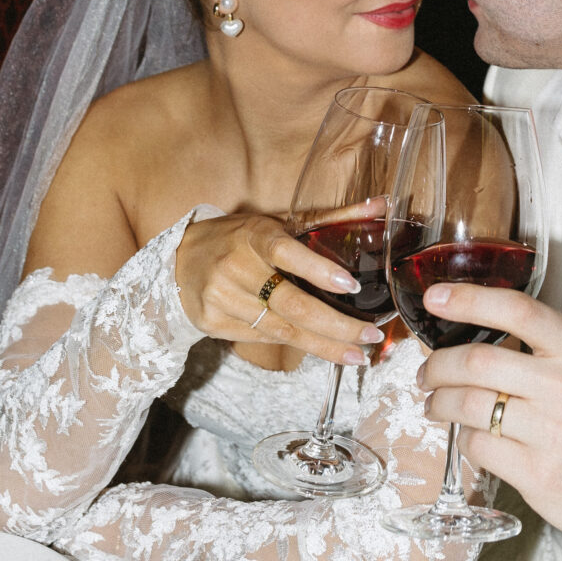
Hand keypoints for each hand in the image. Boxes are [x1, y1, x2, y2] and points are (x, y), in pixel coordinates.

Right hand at [174, 206, 385, 364]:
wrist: (180, 259)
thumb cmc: (241, 238)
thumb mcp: (277, 222)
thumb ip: (329, 218)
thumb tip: (381, 206)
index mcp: (254, 235)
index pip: (286, 252)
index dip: (318, 270)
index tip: (351, 286)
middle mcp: (235, 267)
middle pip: (290, 304)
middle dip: (336, 326)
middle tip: (370, 337)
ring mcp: (221, 298)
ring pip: (281, 330)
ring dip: (323, 346)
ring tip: (357, 354)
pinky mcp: (212, 323)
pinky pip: (263, 339)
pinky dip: (295, 345)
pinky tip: (322, 349)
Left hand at [416, 287, 561, 560]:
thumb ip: (546, 350)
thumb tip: (478, 332)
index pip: (517, 309)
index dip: (468, 299)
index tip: (435, 297)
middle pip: (478, 359)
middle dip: (437, 365)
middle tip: (426, 372)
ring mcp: (554, 431)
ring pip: (469, 404)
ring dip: (439, 403)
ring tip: (436, 405)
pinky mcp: (538, 474)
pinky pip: (479, 446)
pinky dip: (465, 439)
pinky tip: (473, 438)